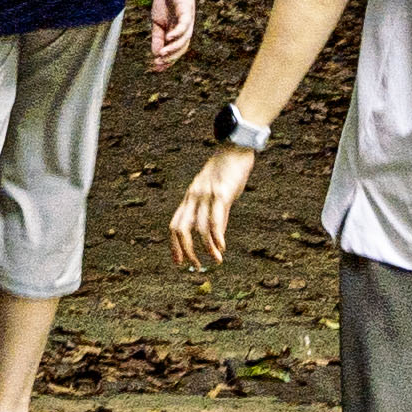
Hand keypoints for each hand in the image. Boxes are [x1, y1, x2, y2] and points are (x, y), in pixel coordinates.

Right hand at [149, 0, 196, 66]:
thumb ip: (157, 37)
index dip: (167, 60)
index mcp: (178, 32)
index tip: (156, 68)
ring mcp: (188, 20)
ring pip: (184, 39)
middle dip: (170, 58)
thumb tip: (155, 54)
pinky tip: (169, 38)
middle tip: (158, 64)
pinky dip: (177, 33)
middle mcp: (185, 28)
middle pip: (181, 48)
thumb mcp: (157, 22)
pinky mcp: (187, 10)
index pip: (175, 50)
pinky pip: (184, 25)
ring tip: (162, 54)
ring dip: (173, 49)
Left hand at [170, 145, 253, 269]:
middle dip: (186, 250)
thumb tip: (217, 238)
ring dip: (207, 248)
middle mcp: (194, 196)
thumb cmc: (228, 170)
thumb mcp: (217, 193)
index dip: (174, 245)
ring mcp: (206, 194)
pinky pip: (215, 219)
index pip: (175, 224)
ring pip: (199, 227)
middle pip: (181, 229)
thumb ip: (216, 214)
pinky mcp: (221, 193)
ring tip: (215, 260)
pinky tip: (221, 247)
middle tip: (196, 266)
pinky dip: (217, 236)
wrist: (236, 146)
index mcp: (190, 196)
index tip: (179, 262)